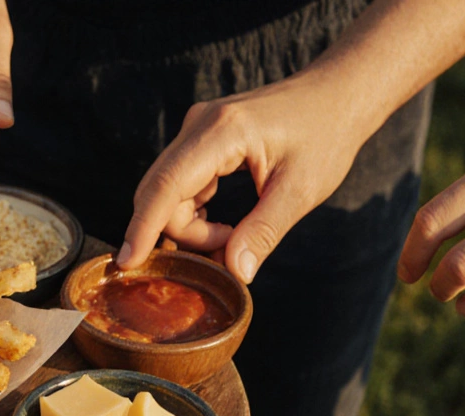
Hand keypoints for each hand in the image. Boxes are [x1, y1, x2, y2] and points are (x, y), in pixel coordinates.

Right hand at [123, 75, 367, 282]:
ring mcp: (195, 130)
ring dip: (190, 226)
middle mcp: (197, 126)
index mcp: (221, 133)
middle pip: (159, 193)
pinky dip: (193, 213)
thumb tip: (235, 273)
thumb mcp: (300, 190)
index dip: (143, 228)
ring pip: (167, 193)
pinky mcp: (199, 140)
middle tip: (221, 255)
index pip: (166, 187)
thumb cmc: (326, 135)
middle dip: (179, 233)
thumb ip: (263, 232)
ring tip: (231, 237)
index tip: (127, 264)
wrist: (337, 94)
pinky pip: (179, 186)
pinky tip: (223, 227)